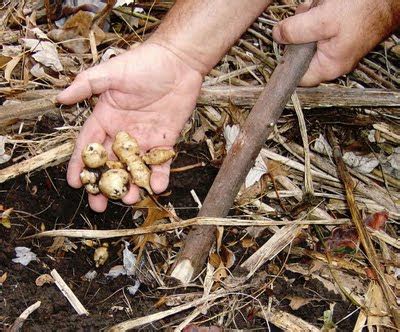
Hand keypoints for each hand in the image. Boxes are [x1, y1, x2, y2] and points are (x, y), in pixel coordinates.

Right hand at [57, 43, 202, 211]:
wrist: (178, 62)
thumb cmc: (143, 63)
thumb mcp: (111, 72)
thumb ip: (87, 85)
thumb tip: (60, 98)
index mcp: (106, 118)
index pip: (89, 146)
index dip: (81, 165)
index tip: (74, 183)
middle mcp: (123, 132)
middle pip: (110, 164)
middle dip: (104, 185)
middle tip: (99, 206)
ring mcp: (145, 138)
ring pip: (134, 168)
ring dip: (131, 185)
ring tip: (129, 199)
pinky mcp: (166, 141)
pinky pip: (161, 163)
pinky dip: (159, 176)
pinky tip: (156, 187)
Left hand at [272, 0, 398, 85]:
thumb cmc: (363, 8)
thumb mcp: (322, 20)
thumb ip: (296, 31)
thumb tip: (277, 36)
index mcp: (328, 67)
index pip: (297, 77)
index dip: (286, 62)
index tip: (282, 45)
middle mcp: (332, 62)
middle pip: (300, 54)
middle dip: (297, 33)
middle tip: (307, 16)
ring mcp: (335, 48)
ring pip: (307, 38)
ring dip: (307, 20)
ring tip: (320, 7)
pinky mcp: (337, 34)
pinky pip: (317, 28)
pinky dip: (316, 15)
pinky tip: (323, 6)